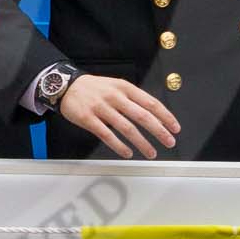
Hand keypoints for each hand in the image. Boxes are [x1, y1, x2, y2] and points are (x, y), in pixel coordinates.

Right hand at [59, 75, 180, 159]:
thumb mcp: (116, 86)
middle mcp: (115, 97)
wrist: (65, 85)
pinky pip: (107, 135)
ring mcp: (101, 108)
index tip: (175, 128)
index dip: (165, 117)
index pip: (151, 103)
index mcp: (124, 88)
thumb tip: (154, 116)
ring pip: (126, 128)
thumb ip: (133, 99)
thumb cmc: (94, 88)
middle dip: (159, 131)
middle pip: (142, 116)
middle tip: (169, 142)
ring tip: (151, 153)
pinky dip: (119, 146)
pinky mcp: (88, 119)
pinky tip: (127, 153)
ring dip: (142, 143)